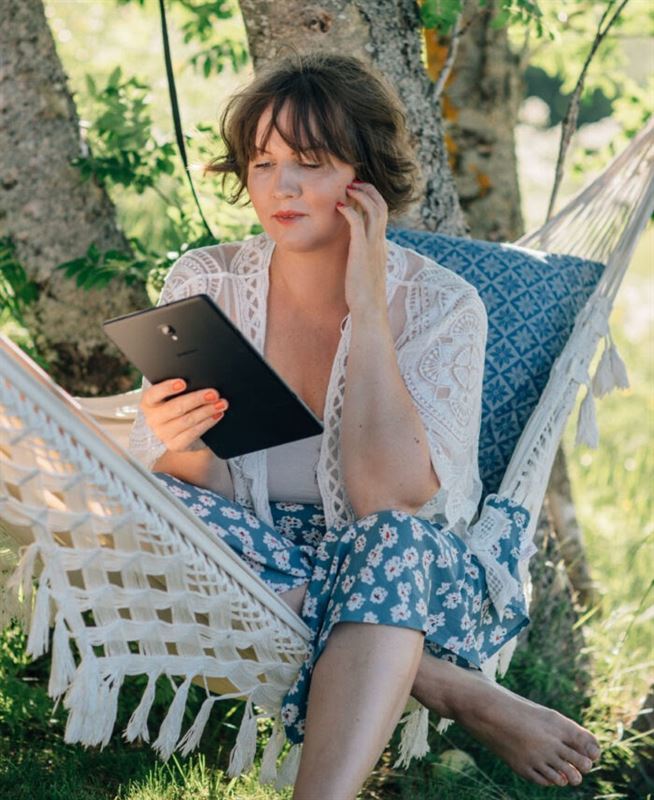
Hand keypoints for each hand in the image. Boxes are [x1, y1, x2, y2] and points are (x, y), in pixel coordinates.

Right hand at [140, 379, 228, 452]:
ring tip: (221, 404)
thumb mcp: (174, 396)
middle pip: (176, 407)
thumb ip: (181, 389)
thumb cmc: (178, 407)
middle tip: (214, 393)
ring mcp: (163, 434)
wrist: (181, 433)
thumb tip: (201, 381)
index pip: (154, 394)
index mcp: (149, 402)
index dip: (167, 388)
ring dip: (207, 411)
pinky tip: (216, 415)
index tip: (183, 382)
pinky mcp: (175, 445)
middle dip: (197, 399)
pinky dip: (208, 422)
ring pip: (188, 420)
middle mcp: (152, 419)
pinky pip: (194, 432)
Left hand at [336, 180, 388, 318]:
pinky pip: (357, 223)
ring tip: (348, 187)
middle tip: (354, 182)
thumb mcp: (365, 271)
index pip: (382, 213)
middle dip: (369, 190)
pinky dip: (350, 211)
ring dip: (361, 194)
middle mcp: (380, 242)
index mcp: (381, 245)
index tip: (359, 191)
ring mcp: (373, 246)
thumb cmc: (364, 295)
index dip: (372, 198)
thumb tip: (354, 252)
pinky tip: (339, 207)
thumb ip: (362, 258)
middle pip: (382, 205)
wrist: (369, 310)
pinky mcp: (362, 251)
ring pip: (374, 209)